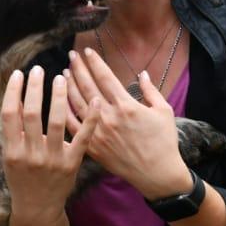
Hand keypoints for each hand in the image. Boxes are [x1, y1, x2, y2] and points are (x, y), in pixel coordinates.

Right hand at [0, 66, 96, 225]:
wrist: (38, 208)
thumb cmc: (22, 179)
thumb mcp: (11, 156)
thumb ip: (14, 131)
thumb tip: (17, 97)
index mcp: (13, 150)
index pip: (10, 114)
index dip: (13, 91)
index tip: (19, 74)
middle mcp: (31, 153)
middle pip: (32, 113)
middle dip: (35, 88)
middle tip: (39, 70)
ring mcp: (53, 159)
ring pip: (57, 121)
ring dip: (59, 97)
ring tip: (60, 77)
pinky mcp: (72, 163)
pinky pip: (82, 137)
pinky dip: (90, 118)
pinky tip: (94, 100)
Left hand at [65, 49, 191, 199]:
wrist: (157, 174)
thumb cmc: (164, 142)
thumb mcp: (164, 111)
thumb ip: (150, 90)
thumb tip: (142, 73)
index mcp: (127, 106)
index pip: (105, 77)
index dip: (94, 62)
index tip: (86, 51)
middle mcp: (109, 117)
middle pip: (88, 86)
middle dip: (78, 68)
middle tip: (71, 56)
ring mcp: (99, 133)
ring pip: (77, 104)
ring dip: (69, 86)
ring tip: (64, 73)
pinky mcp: (93, 148)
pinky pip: (74, 127)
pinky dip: (66, 112)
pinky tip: (62, 101)